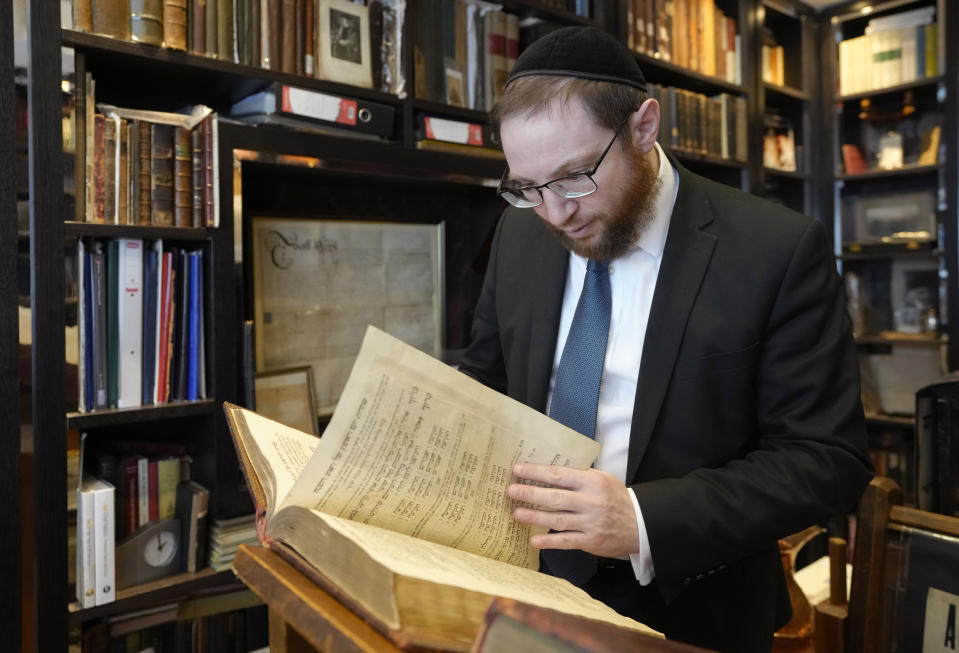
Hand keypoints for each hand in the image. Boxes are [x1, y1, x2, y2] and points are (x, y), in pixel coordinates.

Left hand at [506, 462, 638, 557]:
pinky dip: (549, 542)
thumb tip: (551, 470)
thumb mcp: (603, 479)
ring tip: (516, 513)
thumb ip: (580, 475)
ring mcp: (589, 523)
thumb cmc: (617, 498)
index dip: (536, 472)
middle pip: (554, 497)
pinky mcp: (590, 541)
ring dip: (534, 516)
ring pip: (557, 519)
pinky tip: (534, 540)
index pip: (559, 475)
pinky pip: (566, 541)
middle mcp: (589, 502)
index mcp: (591, 482)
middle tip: (511, 490)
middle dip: (530, 493)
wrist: (640, 524)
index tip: (518, 469)